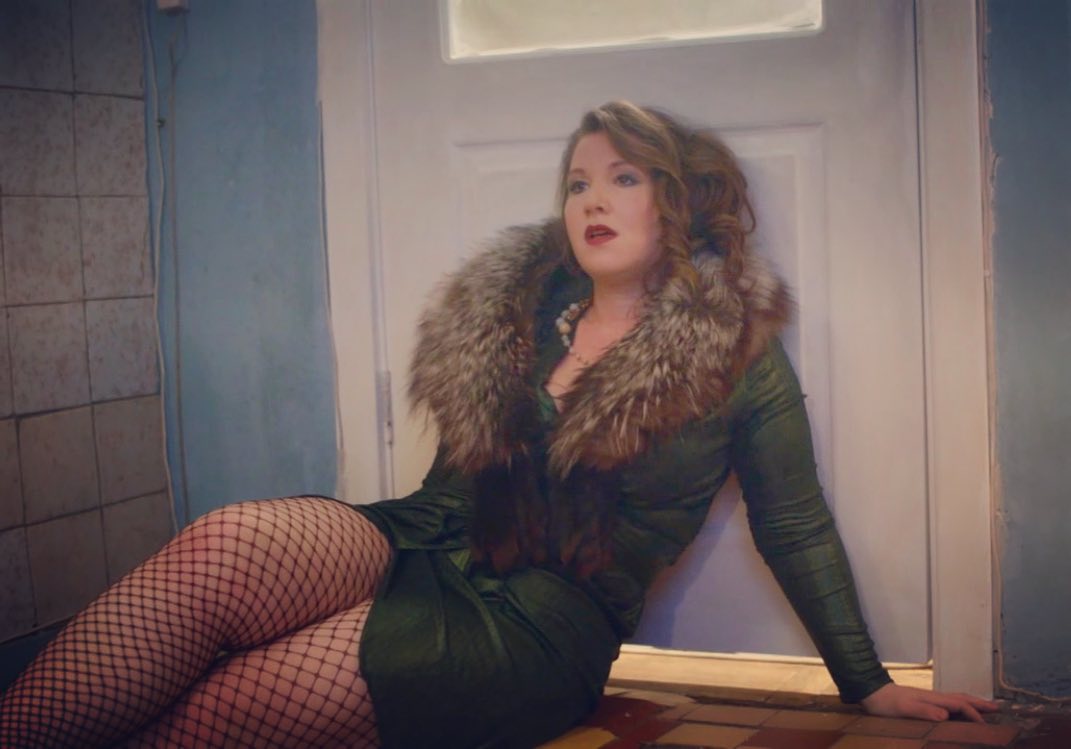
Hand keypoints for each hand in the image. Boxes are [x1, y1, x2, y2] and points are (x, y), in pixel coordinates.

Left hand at [861, 682, 999, 722]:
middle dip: (979, 704)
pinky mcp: (923, 701)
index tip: (986, 726)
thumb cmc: (887, 703)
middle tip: (998, 709)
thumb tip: (946, 715)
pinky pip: (948, 703)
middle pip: (961, 698)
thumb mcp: (904, 708)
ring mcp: (929, 698)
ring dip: (972, 703)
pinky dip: (959, 706)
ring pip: (955, 699)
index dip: (974, 715)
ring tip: (985, 708)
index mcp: (933, 698)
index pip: (959, 705)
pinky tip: (958, 711)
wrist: (871, 692)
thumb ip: (924, 711)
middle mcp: (934, 697)